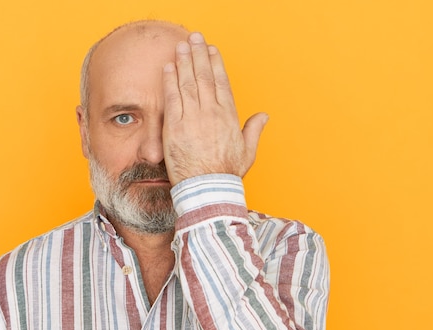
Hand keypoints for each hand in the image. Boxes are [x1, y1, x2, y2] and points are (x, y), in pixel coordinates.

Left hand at [162, 32, 267, 184]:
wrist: (207, 189)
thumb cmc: (226, 174)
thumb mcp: (247, 152)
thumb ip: (254, 130)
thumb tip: (264, 116)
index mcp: (228, 117)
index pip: (222, 83)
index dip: (216, 64)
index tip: (212, 50)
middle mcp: (211, 113)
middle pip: (204, 77)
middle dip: (199, 55)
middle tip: (195, 38)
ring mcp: (193, 119)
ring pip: (188, 83)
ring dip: (184, 62)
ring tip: (181, 46)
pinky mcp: (175, 127)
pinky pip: (172, 98)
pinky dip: (170, 81)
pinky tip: (168, 67)